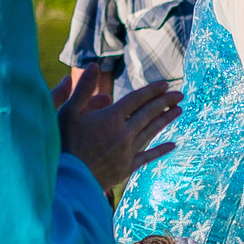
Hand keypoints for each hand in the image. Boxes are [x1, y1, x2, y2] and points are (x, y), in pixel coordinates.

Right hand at [56, 69, 180, 189]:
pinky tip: (173, 145)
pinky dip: (161, 150)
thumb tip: (94, 65)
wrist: (68, 178)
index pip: (137, 99)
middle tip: (180, 94)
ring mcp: (128, 151)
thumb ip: (83, 88)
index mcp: (111, 117)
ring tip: (179, 111)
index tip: (166, 84)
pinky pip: (148, 156)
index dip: (152, 90)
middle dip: (165, 102)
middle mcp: (124, 132)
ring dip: (166, 119)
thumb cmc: (63, 142)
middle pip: (149, 113)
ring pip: (152, 131)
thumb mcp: (68, 111)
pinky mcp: (128, 167)